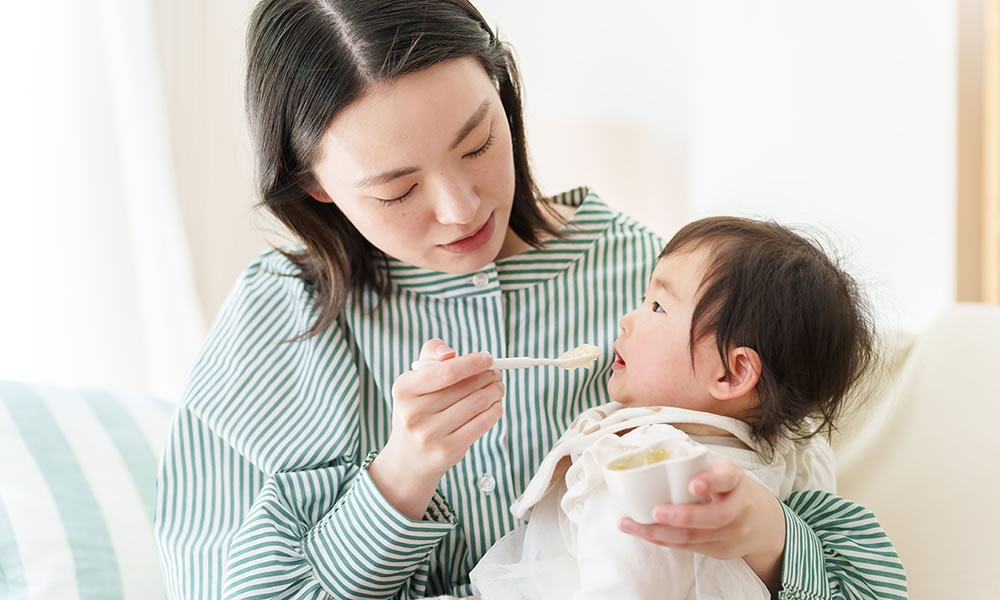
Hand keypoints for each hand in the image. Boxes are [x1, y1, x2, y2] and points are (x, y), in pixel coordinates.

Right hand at [368, 339, 504, 519]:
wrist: (408, 459)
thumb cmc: (417, 410)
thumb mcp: (414, 382)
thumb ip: (431, 356)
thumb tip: (450, 353)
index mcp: (404, 389)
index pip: (447, 371)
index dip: (472, 362)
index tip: (488, 359)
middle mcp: (414, 413)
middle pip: (466, 387)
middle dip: (488, 377)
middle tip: (496, 374)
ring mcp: (430, 434)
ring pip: (477, 403)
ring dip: (494, 392)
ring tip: (497, 388)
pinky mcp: (447, 450)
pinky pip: (482, 424)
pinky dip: (494, 411)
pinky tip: (495, 406)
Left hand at [618, 459, 785, 593]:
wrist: (762, 521)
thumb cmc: (730, 488)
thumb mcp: (722, 470)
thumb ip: (697, 466)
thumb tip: (651, 456)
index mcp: (735, 479)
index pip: (726, 478)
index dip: (709, 481)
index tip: (692, 485)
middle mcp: (739, 507)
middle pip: (714, 517)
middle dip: (682, 517)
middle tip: (655, 512)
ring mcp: (733, 533)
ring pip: (695, 537)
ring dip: (659, 533)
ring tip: (630, 524)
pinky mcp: (722, 550)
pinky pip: (689, 547)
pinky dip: (663, 541)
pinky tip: (643, 533)